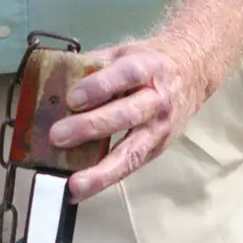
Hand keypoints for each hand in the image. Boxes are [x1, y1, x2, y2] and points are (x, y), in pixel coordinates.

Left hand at [47, 33, 211, 201]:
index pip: (125, 76)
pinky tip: (80, 189)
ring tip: (75, 184)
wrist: (192, 72)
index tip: (72, 99)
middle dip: (91, 127)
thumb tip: (51, 81)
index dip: (99, 87)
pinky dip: (104, 180)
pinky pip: (130, 167)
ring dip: (102, 171)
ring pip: (132, 152)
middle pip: (127, 115)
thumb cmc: (148, 63)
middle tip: (58, 137)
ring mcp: (159, 128)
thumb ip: (91, 66)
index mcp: (147, 68)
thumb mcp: (123, 53)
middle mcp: (157, 100)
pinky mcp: (157, 149)